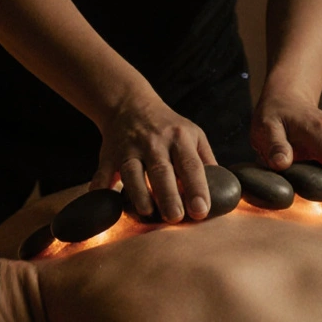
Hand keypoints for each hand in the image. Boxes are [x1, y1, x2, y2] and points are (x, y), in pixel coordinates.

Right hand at [91, 93, 216, 222]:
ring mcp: (129, 148)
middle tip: (176, 218)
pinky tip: (101, 200)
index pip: (191, 165)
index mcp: (179, 138)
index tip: (201, 210)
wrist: (130, 104)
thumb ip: (205, 160)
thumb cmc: (168, 127)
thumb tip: (222, 190)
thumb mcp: (192, 134)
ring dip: (138, 193)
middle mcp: (154, 142)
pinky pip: (102, 172)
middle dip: (168, 195)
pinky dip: (99, 186)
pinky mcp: (109, 154)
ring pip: (132, 172)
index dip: (197, 188)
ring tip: (146, 213)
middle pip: (161, 171)